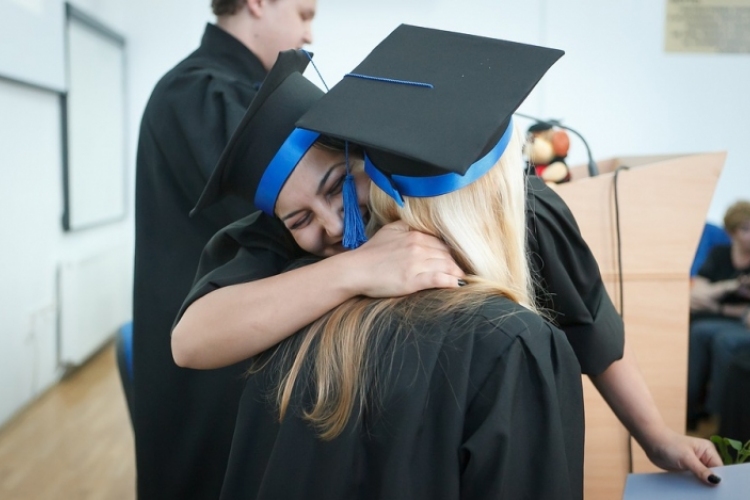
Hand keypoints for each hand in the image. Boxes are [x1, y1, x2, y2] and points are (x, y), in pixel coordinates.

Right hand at [342, 221, 464, 297]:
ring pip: (445, 266)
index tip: (453, 260)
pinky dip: (451, 281)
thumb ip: (406, 226)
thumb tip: (419, 227)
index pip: (440, 243)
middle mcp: (418, 247)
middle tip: (461, 271)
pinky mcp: (412, 280)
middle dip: (455, 263)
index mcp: (414, 235)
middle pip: (446, 255)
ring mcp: (416, 263)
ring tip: (462, 279)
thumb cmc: (370, 252)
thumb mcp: (389, 230)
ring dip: (456, 273)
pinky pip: (438, 279)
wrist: (355, 270)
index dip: (449, 253)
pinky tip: (458, 284)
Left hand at [641, 428, 722, 485]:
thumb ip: (701, 470)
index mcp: (708, 451)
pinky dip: (694, 485)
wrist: (652, 441)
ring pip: (704, 480)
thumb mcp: (686, 458)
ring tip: (699, 492)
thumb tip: (716, 481)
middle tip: (709, 494)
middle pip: (713, 475)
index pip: (720, 469)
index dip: (720, 480)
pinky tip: (693, 491)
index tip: (719, 491)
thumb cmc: (669, 444)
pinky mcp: (688, 470)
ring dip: (701, 486)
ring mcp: (696, 464)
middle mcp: (704, 457)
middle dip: (710, 484)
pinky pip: (694, 480)